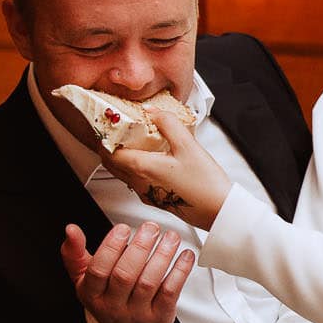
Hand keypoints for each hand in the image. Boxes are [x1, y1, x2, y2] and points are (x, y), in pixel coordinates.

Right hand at [60, 221, 194, 322]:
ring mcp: (136, 314)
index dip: (110, 247)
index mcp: (91, 293)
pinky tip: (184, 254)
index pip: (98, 270)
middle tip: (151, 227)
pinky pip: (170, 292)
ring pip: (149, 282)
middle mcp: (112, 306)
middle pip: (125, 275)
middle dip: (140, 247)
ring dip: (162, 255)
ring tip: (170, 236)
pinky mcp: (159, 316)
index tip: (123, 228)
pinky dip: (179, 271)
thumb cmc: (107, 298)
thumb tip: (70, 229)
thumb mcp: (85, 279)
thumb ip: (75, 254)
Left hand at [101, 107, 232, 229]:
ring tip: (131, 142)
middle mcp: (139, 183)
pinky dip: (133, 167)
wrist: (218, 211)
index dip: (104, 137)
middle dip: (108, 146)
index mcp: (142, 168)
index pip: (109, 152)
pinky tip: (148, 159)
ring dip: (120, 157)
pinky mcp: (156, 199)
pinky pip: (135, 181)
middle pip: (111, 164)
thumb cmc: (205, 184)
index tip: (106, 125)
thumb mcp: (188, 145)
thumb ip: (168, 123)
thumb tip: (152, 111)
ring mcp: (146, 193)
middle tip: (114, 131)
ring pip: (122, 173)